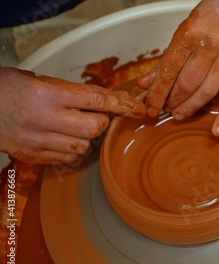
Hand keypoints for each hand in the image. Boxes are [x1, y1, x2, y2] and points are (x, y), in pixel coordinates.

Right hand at [0, 67, 145, 163]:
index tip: (137, 108)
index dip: (122, 105)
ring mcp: (38, 140)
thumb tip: (104, 102)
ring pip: (83, 146)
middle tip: (94, 115)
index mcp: (49, 94)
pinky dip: (72, 150)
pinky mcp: (32, 155)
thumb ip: (71, 93)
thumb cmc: (7, 88)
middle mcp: (45, 118)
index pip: (98, 100)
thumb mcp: (40, 80)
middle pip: (95, 128)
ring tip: (73, 126)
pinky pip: (67, 158)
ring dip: (87, 137)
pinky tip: (63, 139)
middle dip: (102, 122)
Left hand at [138, 0, 218, 135]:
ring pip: (206, 91)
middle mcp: (210, 45)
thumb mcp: (184, 31)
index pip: (168, 71)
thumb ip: (165, 59)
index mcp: (190, 34)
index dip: (157, 93)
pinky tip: (217, 130)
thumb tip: (144, 84)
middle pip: (186, 83)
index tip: (149, 106)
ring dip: (190, 107)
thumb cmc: (212, 15)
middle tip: (165, 109)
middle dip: (172, 101)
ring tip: (179, 114)